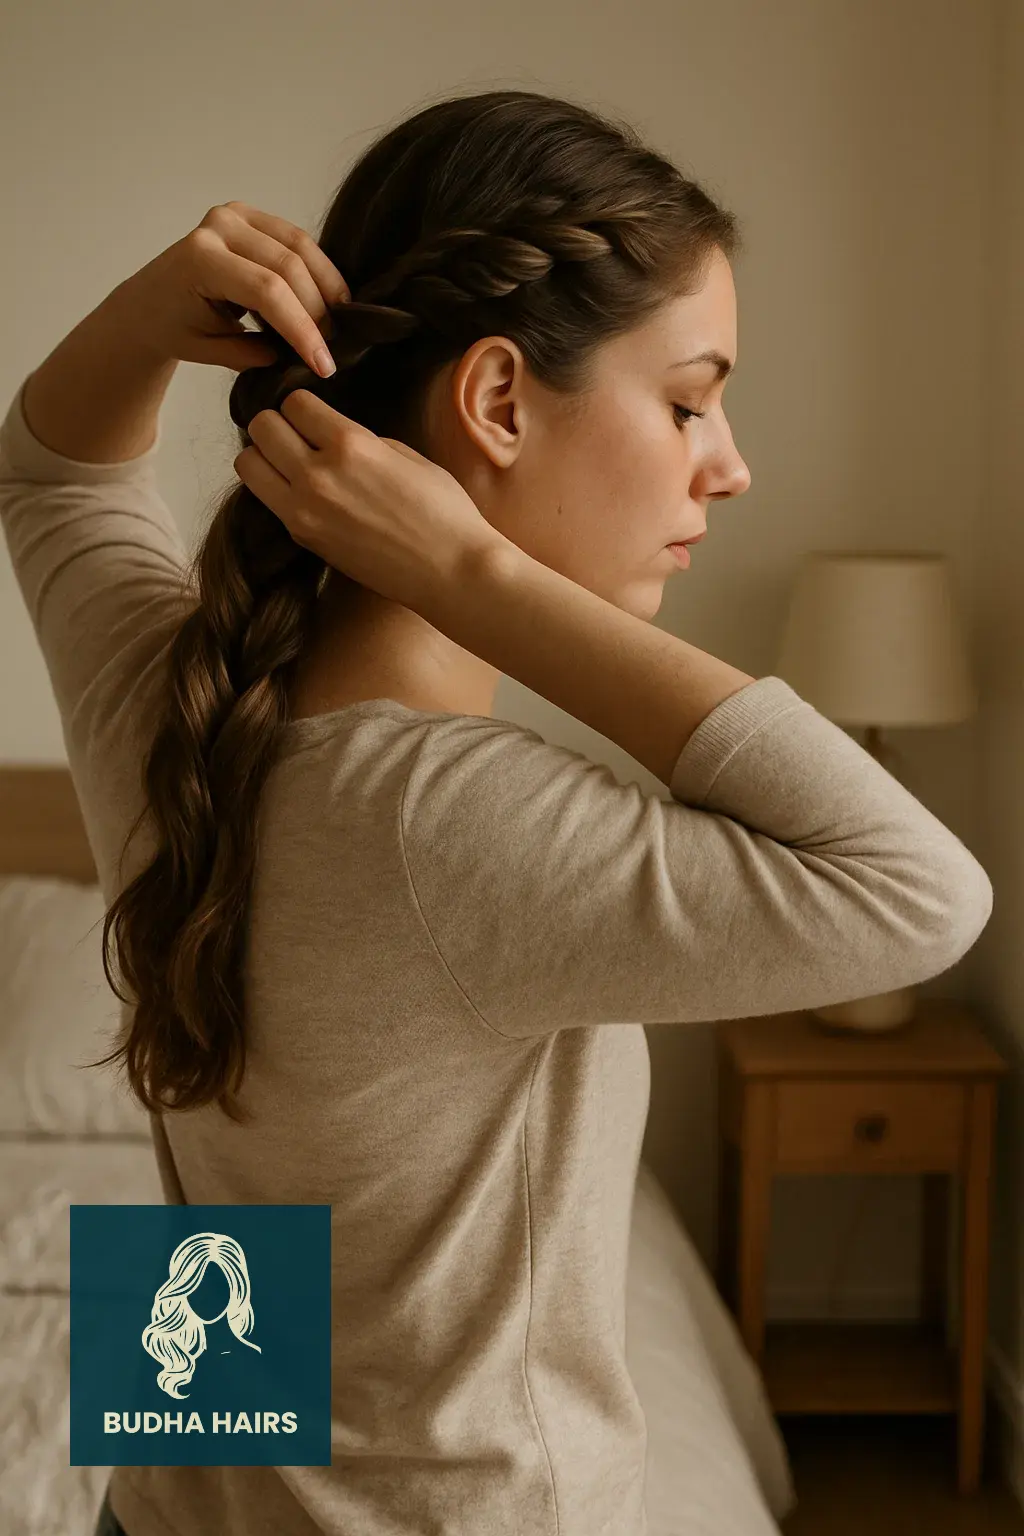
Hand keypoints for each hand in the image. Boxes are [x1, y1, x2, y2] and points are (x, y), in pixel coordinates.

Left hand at [115, 202, 350, 375]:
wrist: (149, 303)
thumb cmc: (174, 329)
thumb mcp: (208, 352)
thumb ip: (253, 353)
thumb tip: (298, 355)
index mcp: (201, 259)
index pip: (268, 291)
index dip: (302, 328)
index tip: (323, 364)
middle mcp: (219, 227)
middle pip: (289, 266)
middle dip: (319, 311)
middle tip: (334, 349)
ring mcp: (235, 215)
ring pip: (301, 246)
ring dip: (327, 286)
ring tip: (339, 324)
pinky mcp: (250, 216)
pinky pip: (296, 240)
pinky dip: (318, 269)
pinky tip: (329, 299)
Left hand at [233, 388, 506, 611]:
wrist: (449, 571)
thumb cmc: (443, 512)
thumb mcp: (407, 455)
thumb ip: (362, 440)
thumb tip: (332, 438)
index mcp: (350, 444)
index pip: (294, 403)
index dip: (305, 406)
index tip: (316, 417)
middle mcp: (318, 474)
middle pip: (261, 427)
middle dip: (277, 425)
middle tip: (298, 436)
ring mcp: (304, 510)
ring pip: (247, 465)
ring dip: (264, 457)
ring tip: (291, 465)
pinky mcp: (303, 538)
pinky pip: (267, 501)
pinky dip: (276, 491)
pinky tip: (306, 495)